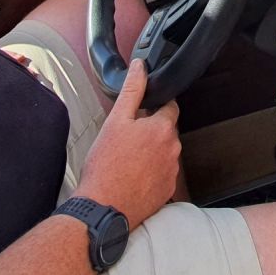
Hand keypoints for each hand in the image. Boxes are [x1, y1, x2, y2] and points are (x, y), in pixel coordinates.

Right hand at [71, 60, 180, 226]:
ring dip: (150, 153)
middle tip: (126, 139)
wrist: (102, 207)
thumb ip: (132, 90)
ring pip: (164, 153)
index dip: (155, 106)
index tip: (141, 112)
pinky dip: (150, 173)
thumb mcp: (115, 120)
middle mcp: (173, 149)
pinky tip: (131, 176)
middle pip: (166, 131)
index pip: (170, 107)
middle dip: (150, 131)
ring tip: (126, 160)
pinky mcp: (167, 191)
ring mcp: (172, 172)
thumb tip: (140, 68)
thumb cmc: (106, 166)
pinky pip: (162, 175)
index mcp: (163, 129)